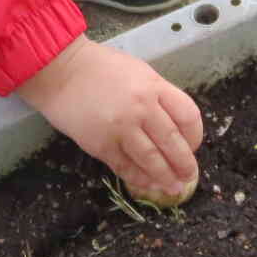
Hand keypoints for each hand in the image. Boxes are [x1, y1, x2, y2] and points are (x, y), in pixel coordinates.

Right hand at [16, 37, 202, 199]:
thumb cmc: (100, 68)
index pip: (188, 116)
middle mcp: (142, 108)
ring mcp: (121, 128)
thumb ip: (157, 95)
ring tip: (173, 188)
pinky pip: (126, 168)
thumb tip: (174, 125)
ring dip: (165, 178)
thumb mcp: (138, 72)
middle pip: (173, 142)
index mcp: (154, 86)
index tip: (193, 145)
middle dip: (184, 164)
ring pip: (152, 160)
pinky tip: (147, 185)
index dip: (195, 135)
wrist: (61, 71)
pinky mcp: (101, 145)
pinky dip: (139, 179)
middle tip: (189, 176)